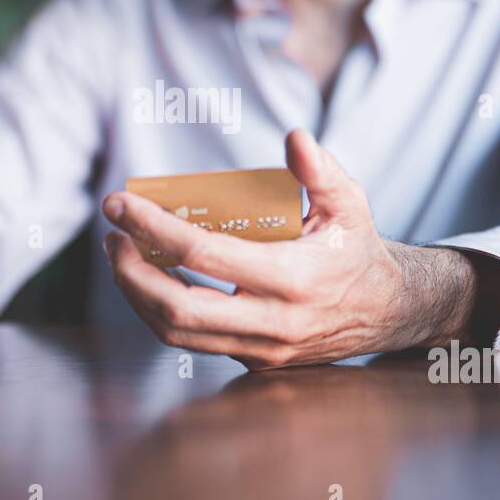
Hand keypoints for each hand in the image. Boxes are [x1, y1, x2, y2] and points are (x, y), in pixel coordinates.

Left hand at [101, 130, 477, 369]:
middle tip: (112, 238)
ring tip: (122, 256)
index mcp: (292, 278)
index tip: (119, 204)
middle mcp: (273, 322)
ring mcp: (261, 349)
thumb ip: (321, 170)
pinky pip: (194, 342)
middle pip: (177, 309)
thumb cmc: (358, 249)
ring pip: (177, 335)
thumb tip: (293, 138)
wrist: (387, 312)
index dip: (153, 228)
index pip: (204, 255)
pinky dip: (162, 312)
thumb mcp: (350, 203)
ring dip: (138, 296)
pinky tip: (151, 279)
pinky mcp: (253, 361)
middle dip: (131, 273)